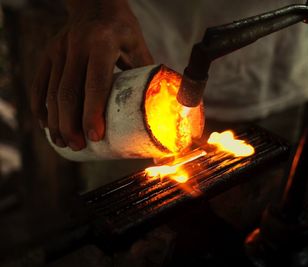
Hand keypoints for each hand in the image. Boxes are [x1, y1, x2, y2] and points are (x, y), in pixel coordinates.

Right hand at [31, 0, 152, 150]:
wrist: (95, 3)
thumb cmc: (122, 28)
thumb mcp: (138, 46)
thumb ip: (146, 73)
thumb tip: (161, 106)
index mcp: (102, 44)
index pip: (95, 84)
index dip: (92, 113)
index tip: (95, 137)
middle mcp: (76, 46)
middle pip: (68, 93)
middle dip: (70, 124)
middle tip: (78, 145)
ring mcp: (58, 49)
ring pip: (51, 91)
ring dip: (55, 121)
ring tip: (62, 142)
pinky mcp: (48, 53)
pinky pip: (39, 83)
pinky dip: (40, 106)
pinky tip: (46, 123)